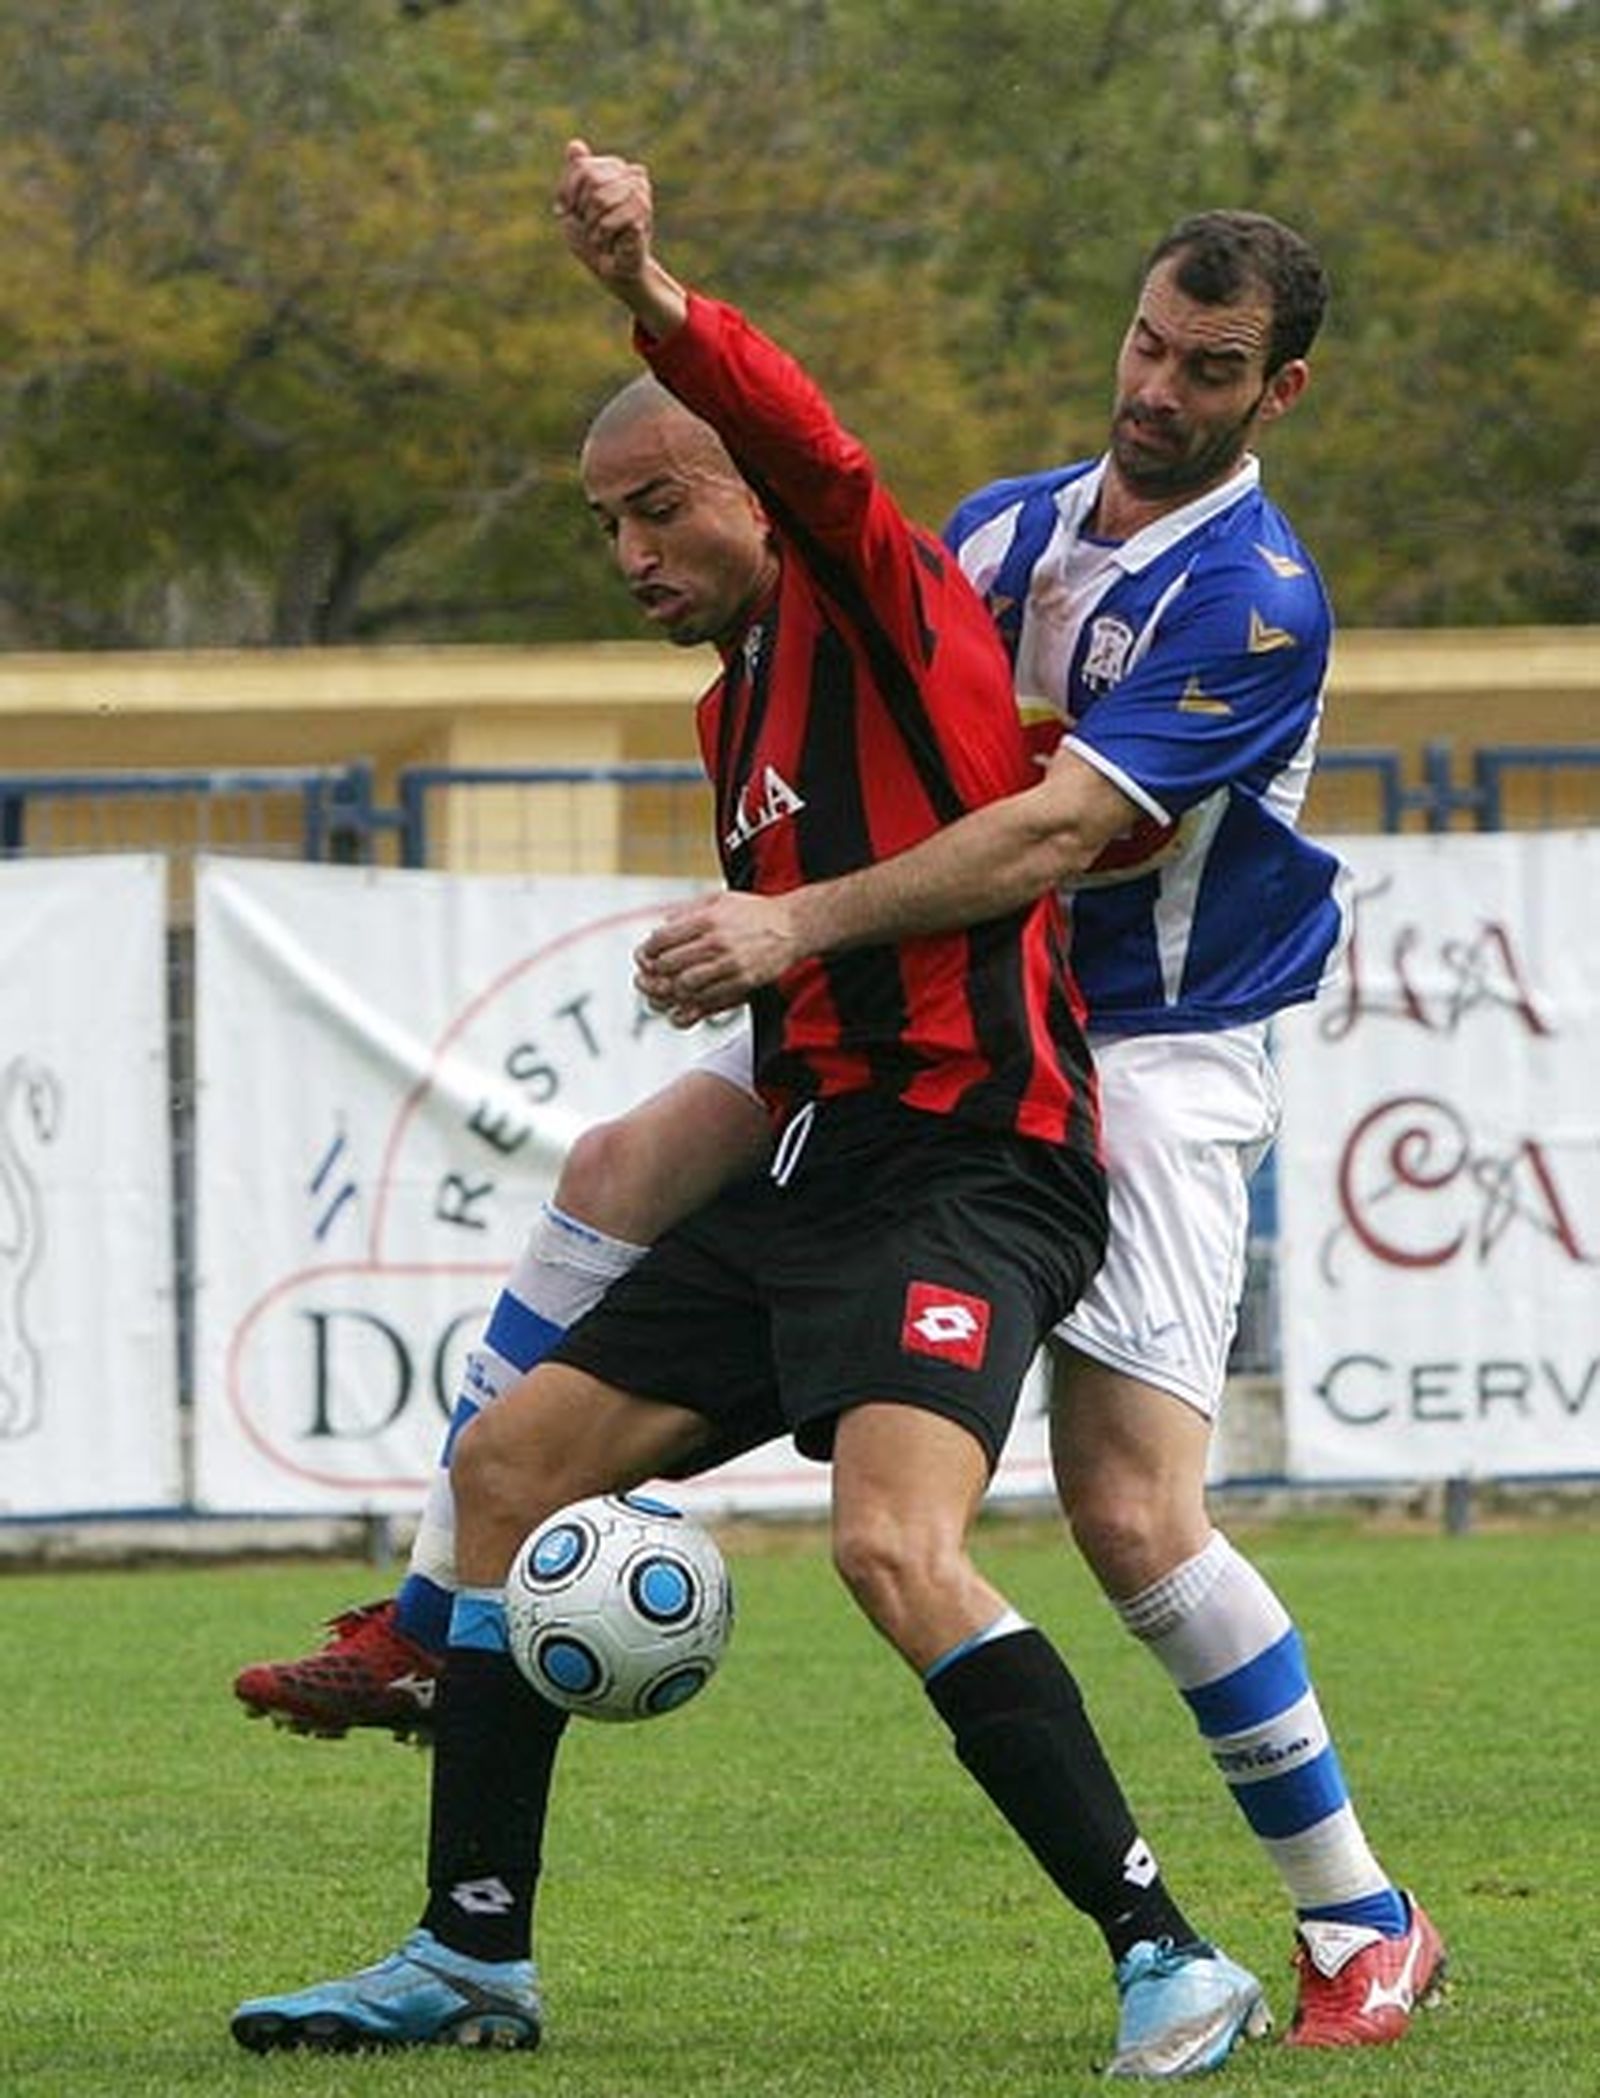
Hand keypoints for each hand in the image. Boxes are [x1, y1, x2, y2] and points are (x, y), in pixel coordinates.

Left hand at [554, 136, 653, 289]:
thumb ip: (575, 174)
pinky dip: (601, 237)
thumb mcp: (574, 203)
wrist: (613, 270)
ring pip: (599, 199)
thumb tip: (575, 144)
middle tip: (590, 226)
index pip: (582, 167)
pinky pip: (607, 221)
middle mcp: (634, 175)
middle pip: (591, 180)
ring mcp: (641, 194)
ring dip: (591, 225)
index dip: (568, 192)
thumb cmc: (593, 237)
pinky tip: (611, 243)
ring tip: (600, 235)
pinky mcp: (643, 217)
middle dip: (581, 209)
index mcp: (617, 167)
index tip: (568, 210)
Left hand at [634, 892, 802, 1023]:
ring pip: (685, 985)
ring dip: (673, 988)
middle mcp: (717, 942)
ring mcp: (730, 965)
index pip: (662, 939)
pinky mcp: (742, 983)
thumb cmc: (757, 913)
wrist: (793, 927)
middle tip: (656, 973)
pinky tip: (690, 996)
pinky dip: (693, 1000)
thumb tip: (663, 924)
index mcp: (708, 920)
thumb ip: (689, 910)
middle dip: (656, 971)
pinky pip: (708, 998)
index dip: (649, 949)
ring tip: (672, 985)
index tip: (648, 954)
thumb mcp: (720, 899)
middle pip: (669, 964)